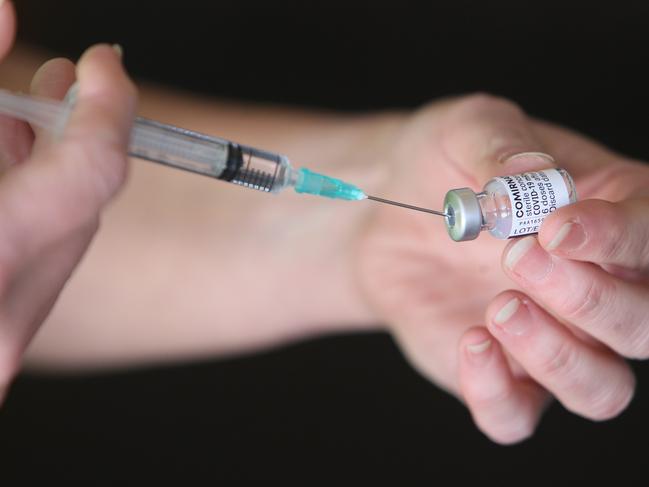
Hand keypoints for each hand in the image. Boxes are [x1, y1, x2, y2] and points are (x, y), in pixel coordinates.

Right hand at [0, 2, 134, 403]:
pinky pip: (32, 268)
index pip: (92, 173)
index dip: (109, 108)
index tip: (100, 63)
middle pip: (81, 206)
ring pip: (60, 238)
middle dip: (74, 132)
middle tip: (57, 80)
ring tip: (16, 119)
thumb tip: (1, 14)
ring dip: (44, 171)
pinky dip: (20, 212)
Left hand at [355, 93, 647, 442]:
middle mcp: (596, 286)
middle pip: (643, 324)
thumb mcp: (467, 131)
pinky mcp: (499, 374)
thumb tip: (535, 179)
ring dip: (560, 357)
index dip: (623, 236)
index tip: (554, 227)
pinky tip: (468, 343)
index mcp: (610, 217)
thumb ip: (503, 148)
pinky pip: (516, 416)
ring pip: (601, 388)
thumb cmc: (441, 163)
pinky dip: (498, 396)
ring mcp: (551, 338)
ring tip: (499, 306)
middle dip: (589, 297)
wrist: (386, 210)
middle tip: (517, 257)